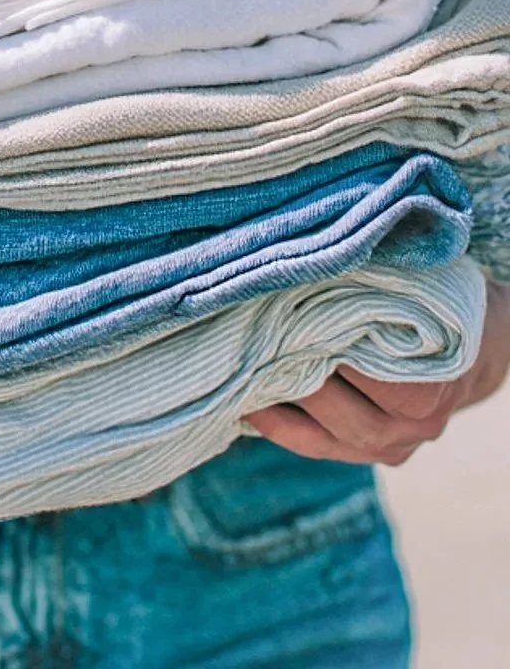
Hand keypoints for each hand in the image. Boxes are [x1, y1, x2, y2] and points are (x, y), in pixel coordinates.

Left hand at [245, 278, 509, 465]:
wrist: (468, 350)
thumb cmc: (430, 309)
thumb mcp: (418, 291)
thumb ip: (380, 285)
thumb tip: (324, 258)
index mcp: (436, 385)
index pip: (381, 377)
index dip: (337, 346)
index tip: (300, 316)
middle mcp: (416, 425)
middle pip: (346, 410)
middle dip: (300, 373)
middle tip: (262, 340)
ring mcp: (390, 446)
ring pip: (324, 433)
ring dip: (281, 399)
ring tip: (246, 366)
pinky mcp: (361, 454)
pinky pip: (311, 444)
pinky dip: (274, 423)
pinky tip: (244, 399)